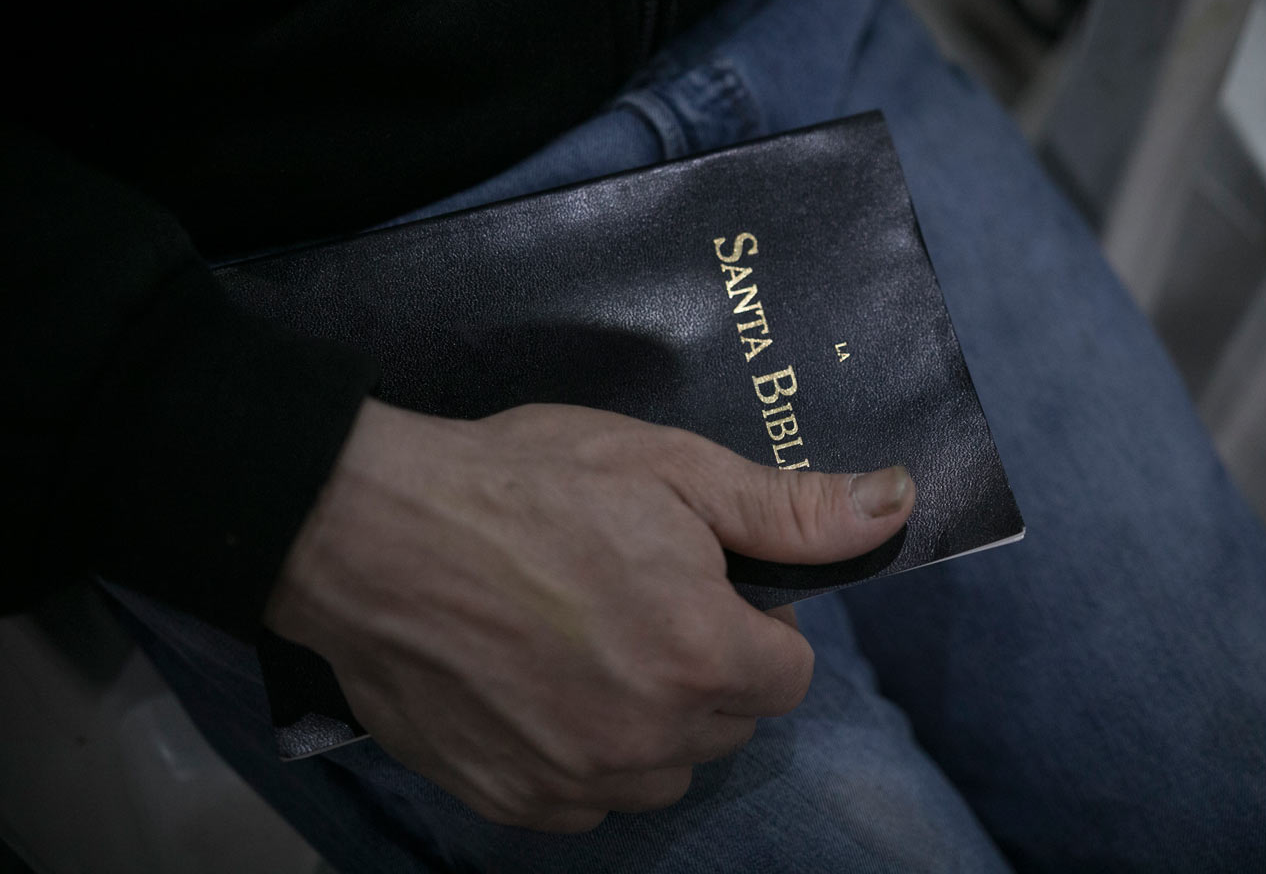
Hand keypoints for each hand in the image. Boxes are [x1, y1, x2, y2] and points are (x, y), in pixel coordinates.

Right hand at [264, 399, 913, 831]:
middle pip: (728, 723)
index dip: (756, 622)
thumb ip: (790, 508)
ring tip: (588, 639)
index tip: (704, 582)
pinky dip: (583, 755)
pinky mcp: (510, 798)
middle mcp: (648, 736)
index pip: (790, 673)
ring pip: (662, 768)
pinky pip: (587, 798)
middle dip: (708, 667)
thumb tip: (895, 507)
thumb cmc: (522, 484)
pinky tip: (542, 686)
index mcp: (703, 656)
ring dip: (650, 717)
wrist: (368, 529)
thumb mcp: (668, 467)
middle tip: (638, 596)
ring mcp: (575, 778)